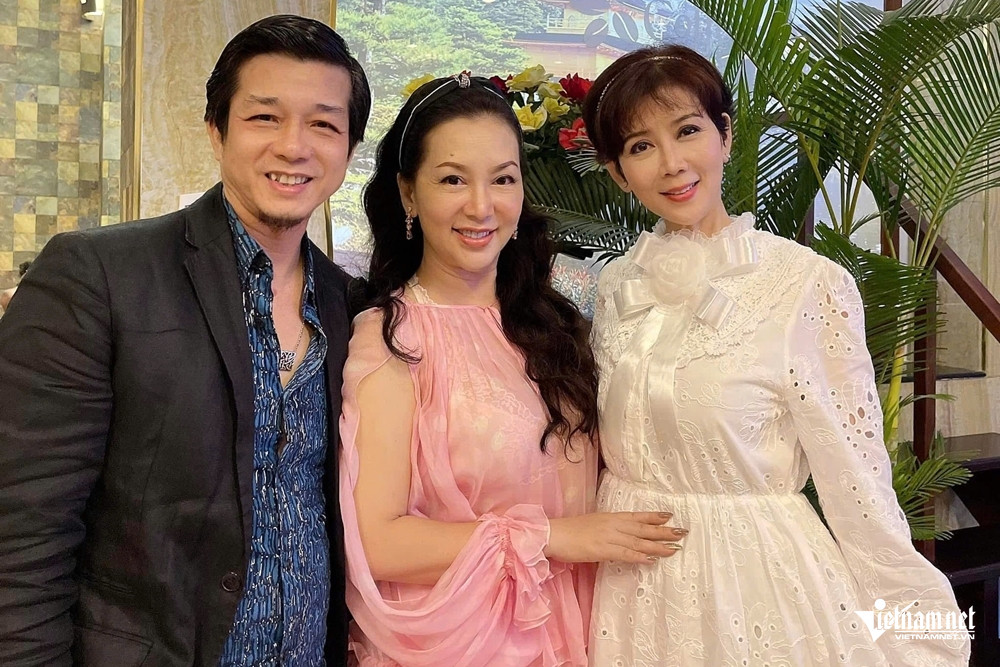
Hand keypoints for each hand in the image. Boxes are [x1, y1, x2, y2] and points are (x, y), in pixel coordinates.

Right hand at [546, 512, 685, 563]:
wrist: (553, 534)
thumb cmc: (570, 531)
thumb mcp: (593, 525)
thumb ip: (609, 529)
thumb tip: (622, 536)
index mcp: (610, 517)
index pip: (637, 516)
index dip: (654, 516)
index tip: (670, 516)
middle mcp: (613, 525)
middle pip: (642, 528)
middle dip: (663, 531)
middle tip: (682, 532)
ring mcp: (608, 536)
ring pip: (638, 541)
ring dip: (657, 545)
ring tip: (674, 548)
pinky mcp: (602, 549)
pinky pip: (624, 554)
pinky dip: (639, 556)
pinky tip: (651, 560)